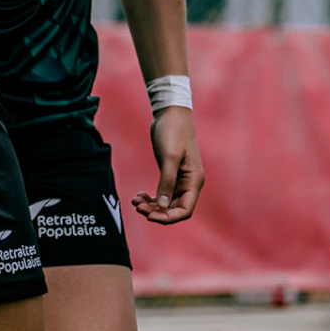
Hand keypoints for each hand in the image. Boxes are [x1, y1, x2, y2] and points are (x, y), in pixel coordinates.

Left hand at [132, 106, 202, 224]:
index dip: (168, 217)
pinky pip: (162, 194)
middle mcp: (189, 183)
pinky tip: (139, 195)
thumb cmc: (173, 132)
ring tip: (135, 202)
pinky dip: (151, 198)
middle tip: (137, 207)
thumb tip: (162, 206)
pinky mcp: (170, 174)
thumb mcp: (169, 156)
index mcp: (194, 181)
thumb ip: (166, 182)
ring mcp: (180, 179)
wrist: (170, 113)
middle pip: (174, 209)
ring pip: (166, 203)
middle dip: (156, 211)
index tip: (149, 216)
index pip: (184, 210)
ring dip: (151, 205)